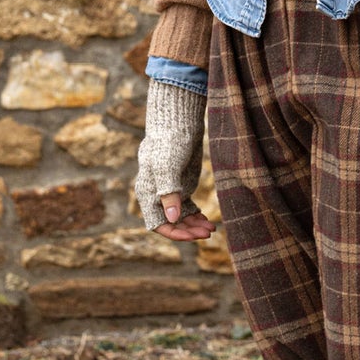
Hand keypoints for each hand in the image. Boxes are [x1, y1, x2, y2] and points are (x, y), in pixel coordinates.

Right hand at [134, 79, 208, 234]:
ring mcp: (170, 192)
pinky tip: (208, 220)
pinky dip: (197, 216)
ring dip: (194, 225)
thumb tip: (172, 218)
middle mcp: (157, 196)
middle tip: (208, 232)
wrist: (178, 124)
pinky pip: (187, 209)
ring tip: (212, 228)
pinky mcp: (182, 187)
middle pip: (171, 223)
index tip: (193, 236)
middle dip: (189, 231)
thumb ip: (169, 192)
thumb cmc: (169, 142)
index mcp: (147, 193)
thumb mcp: (167, 166)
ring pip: (181, 218)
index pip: (158, 224)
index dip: (175, 233)